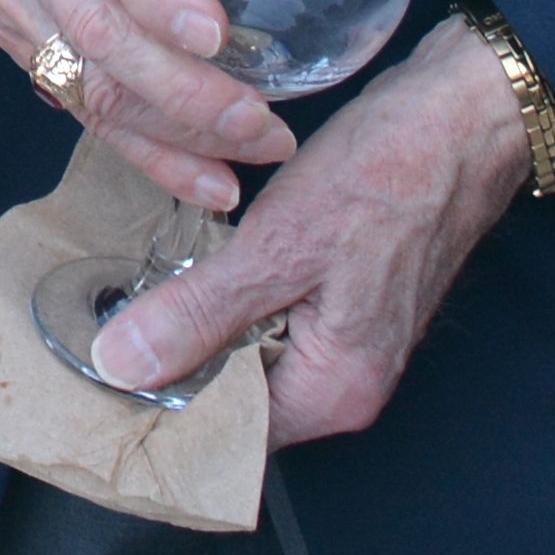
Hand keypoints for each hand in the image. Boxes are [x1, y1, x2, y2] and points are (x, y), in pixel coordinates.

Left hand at [86, 22, 532, 430]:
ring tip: (124, 295)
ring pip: (245, 355)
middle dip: (170, 367)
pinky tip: (185, 263)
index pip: (226, 437)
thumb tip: (120, 367)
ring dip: (193, 326)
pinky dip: (225, 296)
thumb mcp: (278, 246)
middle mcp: (343, 384)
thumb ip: (199, 314)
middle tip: (95, 328)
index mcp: (333, 393)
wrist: (461, 117)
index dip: (158, 411)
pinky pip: (265, 318)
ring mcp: (344, 342)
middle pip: (234, 400)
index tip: (93, 381)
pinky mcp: (339, 300)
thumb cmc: (385, 178)